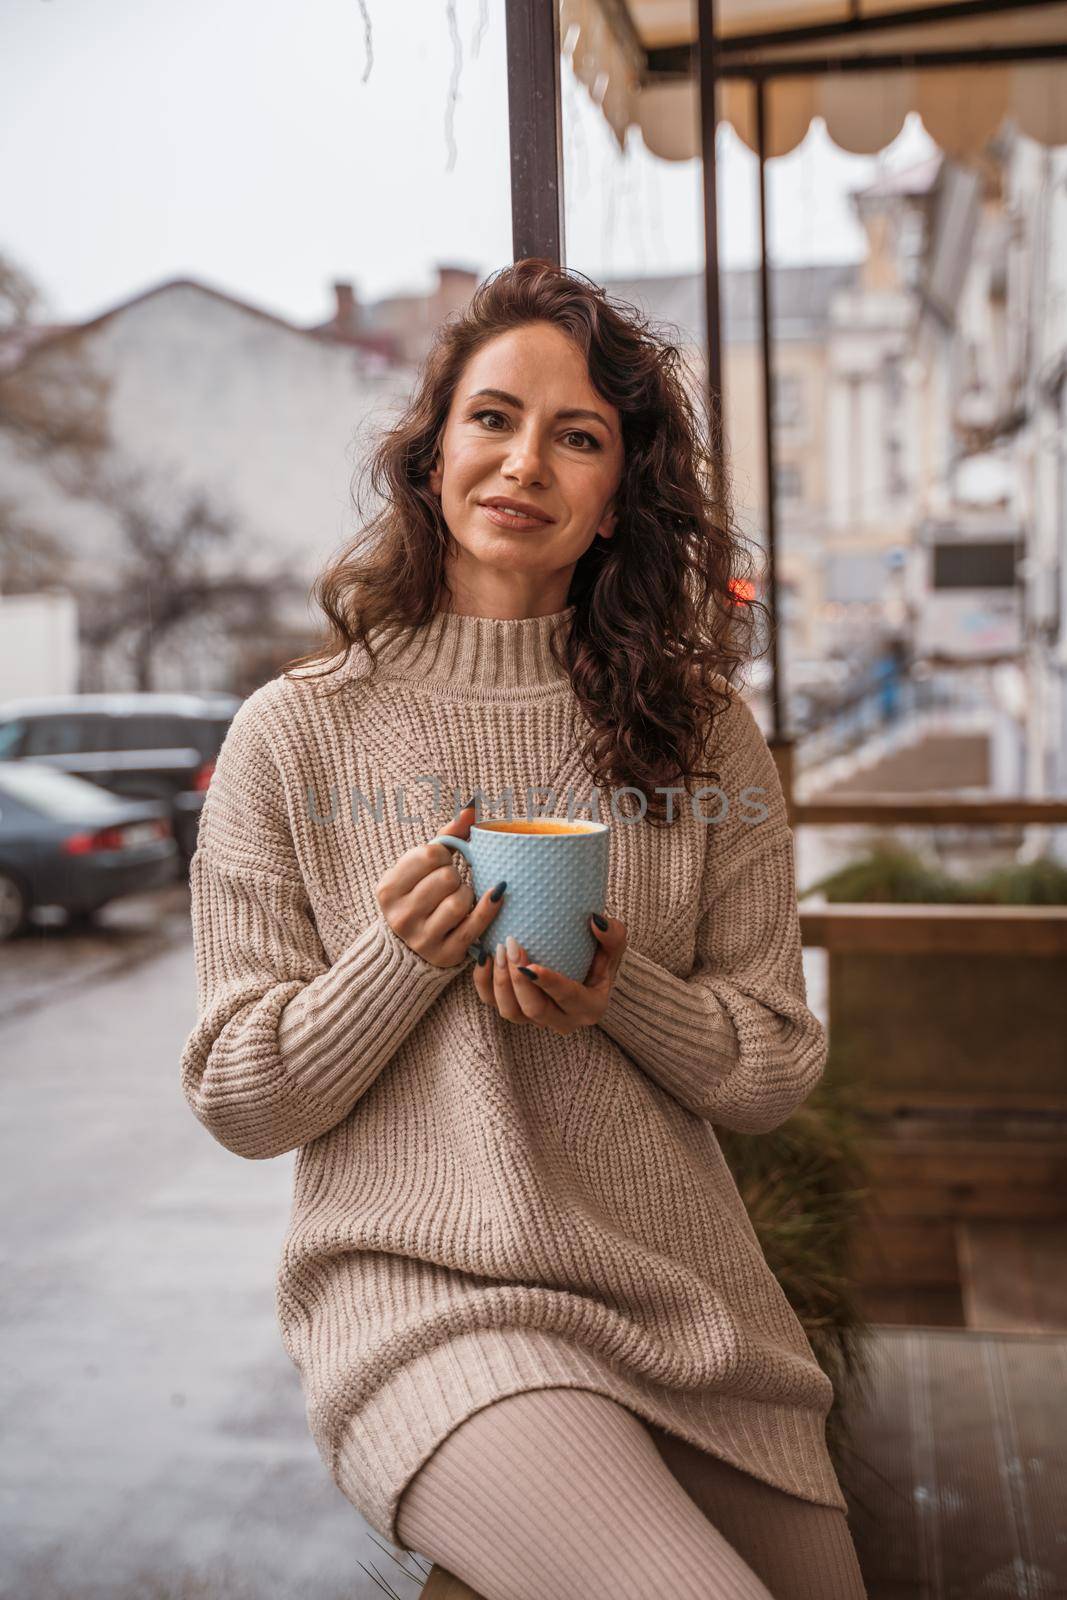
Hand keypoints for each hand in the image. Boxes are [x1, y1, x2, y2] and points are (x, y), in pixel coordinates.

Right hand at [375, 802, 504, 968]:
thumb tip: (472, 806)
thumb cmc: (419, 896)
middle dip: (454, 876)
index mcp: (388, 889)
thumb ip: (447, 836)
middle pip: (447, 878)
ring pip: (460, 901)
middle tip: (448, 884)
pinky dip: (489, 908)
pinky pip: (475, 926)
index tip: (439, 864)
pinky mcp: (444, 954)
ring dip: (466, 894)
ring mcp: (421, 938)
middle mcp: (400, 915)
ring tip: (458, 897)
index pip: (428, 855)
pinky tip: (496, 896)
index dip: (442, 855)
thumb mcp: (421, 867)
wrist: (408, 948)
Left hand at [472, 914, 627, 1033]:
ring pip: (510, 1012)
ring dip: (501, 981)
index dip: (549, 984)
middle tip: (511, 945)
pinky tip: (483, 956)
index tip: (531, 965)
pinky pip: (493, 1003)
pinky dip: (484, 983)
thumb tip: (595, 921)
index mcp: (589, 1007)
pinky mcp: (515, 1010)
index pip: (568, 999)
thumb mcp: (613, 946)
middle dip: (518, 980)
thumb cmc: (599, 955)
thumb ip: (613, 935)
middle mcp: (562, 1020)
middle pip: (534, 1010)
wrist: (582, 967)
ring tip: (496, 949)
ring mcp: (536, 1019)